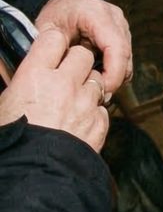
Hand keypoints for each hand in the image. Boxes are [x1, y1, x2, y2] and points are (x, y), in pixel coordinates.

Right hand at [0, 25, 110, 150]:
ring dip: (89, 87)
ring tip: (74, 100)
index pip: (53, 39)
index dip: (54, 43)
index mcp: (35, 75)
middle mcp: (64, 84)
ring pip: (97, 80)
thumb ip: (14, 83)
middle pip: (83, 55)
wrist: (34, 172)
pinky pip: (103, 109)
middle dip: (77, 62)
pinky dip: (95, 112)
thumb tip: (11, 73)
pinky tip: (81, 121)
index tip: (52, 50)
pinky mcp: (99, 123)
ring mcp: (85, 104)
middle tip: (67, 74)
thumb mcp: (3, 104)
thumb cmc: (13, 137)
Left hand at [34, 0, 130, 96]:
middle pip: (125, 57)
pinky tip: (98, 74)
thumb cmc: (56, 13)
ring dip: (115, 76)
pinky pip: (124, 58)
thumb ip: (57, 51)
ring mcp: (123, 27)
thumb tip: (67, 77)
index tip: (103, 91)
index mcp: (97, 14)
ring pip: (127, 60)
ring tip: (95, 86)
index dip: (113, 74)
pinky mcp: (124, 35)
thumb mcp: (48, 30)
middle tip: (98, 95)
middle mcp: (116, 19)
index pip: (117, 49)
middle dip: (114, 79)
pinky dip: (114, 70)